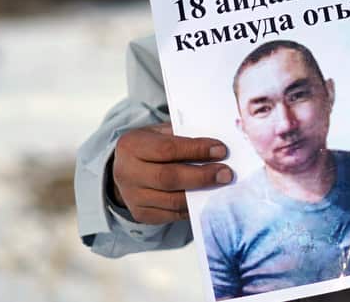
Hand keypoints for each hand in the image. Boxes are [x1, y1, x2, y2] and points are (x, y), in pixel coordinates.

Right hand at [111, 122, 232, 223]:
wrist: (123, 169)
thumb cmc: (148, 146)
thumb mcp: (158, 133)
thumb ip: (182, 136)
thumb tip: (215, 147)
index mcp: (132, 145)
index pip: (167, 149)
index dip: (196, 150)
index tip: (221, 150)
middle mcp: (128, 173)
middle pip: (169, 178)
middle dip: (202, 176)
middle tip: (226, 173)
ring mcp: (133, 197)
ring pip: (172, 200)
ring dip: (200, 194)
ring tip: (221, 186)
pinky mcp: (141, 214)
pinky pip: (171, 215)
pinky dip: (192, 208)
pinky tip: (207, 200)